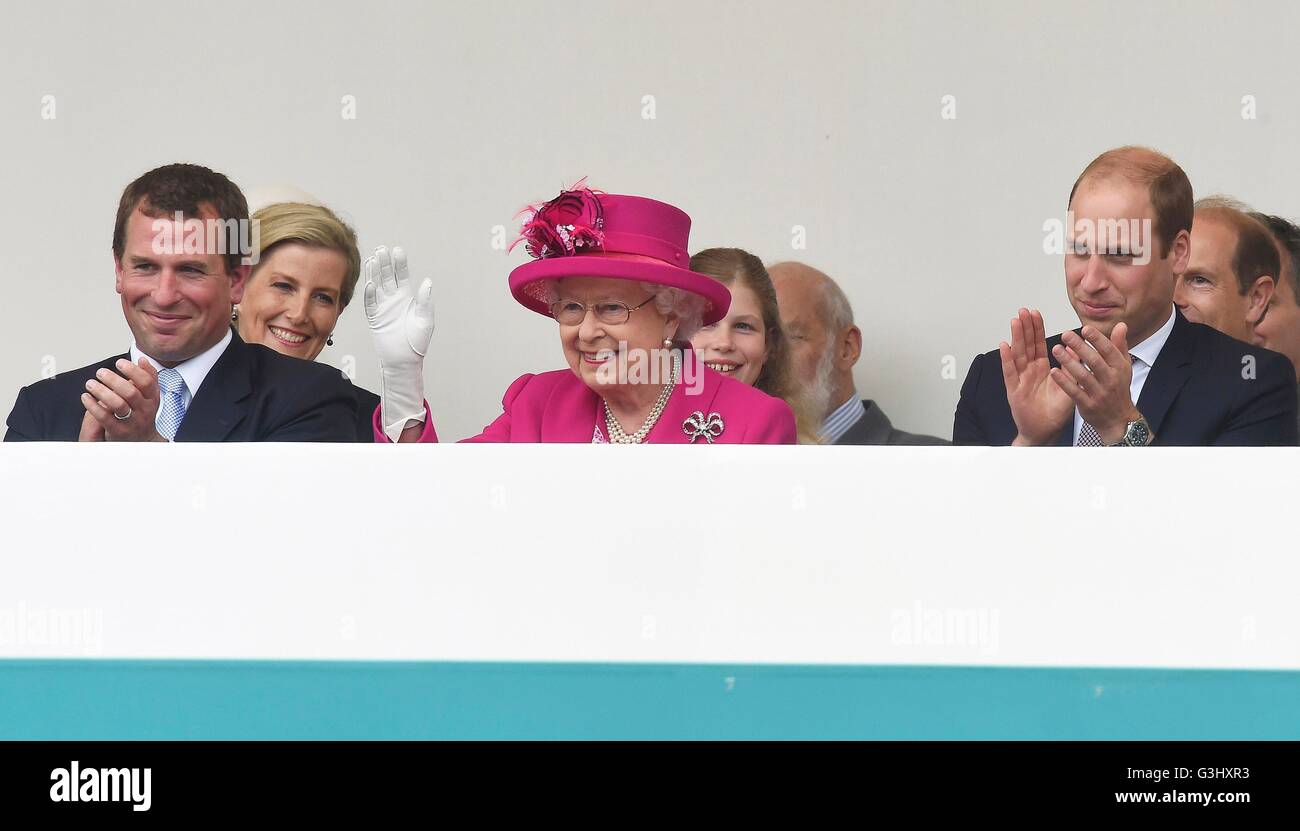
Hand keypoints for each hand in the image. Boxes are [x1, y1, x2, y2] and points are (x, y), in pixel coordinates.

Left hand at [78, 358, 165, 441]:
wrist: (142, 440)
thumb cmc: (142, 414)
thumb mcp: (150, 396)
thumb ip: (148, 378)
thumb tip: (142, 360)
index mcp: (152, 399)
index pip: (147, 382)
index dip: (133, 371)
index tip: (120, 363)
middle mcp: (144, 410)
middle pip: (130, 392)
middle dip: (113, 380)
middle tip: (101, 372)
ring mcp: (132, 421)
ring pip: (118, 404)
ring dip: (102, 391)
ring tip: (90, 383)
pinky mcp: (119, 431)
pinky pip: (104, 417)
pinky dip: (93, 406)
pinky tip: (86, 397)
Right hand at [363, 245, 434, 441]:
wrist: (404, 359)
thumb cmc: (417, 341)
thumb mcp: (425, 319)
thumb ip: (425, 300)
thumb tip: (427, 282)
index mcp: (406, 297)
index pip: (401, 275)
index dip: (399, 263)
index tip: (397, 250)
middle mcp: (393, 299)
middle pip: (387, 276)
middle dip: (384, 263)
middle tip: (381, 250)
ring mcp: (382, 307)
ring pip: (376, 286)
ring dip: (374, 273)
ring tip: (372, 258)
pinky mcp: (374, 318)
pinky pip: (370, 303)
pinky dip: (370, 293)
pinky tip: (371, 282)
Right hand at [999, 308, 1073, 445]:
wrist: (1046, 431)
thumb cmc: (1055, 411)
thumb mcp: (1068, 386)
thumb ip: (1071, 367)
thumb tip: (1075, 348)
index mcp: (1042, 369)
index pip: (1038, 344)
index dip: (1036, 329)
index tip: (1035, 313)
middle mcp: (1029, 371)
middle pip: (1026, 345)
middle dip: (1025, 327)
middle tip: (1023, 311)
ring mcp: (1020, 379)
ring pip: (1017, 354)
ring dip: (1016, 337)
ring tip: (1015, 321)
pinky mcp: (1014, 390)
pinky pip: (1010, 372)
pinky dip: (1006, 359)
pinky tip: (1005, 346)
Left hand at [1051, 322, 1141, 443]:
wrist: (1117, 418)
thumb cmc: (1118, 388)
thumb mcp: (1123, 367)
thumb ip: (1119, 345)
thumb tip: (1121, 325)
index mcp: (1119, 368)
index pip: (1109, 351)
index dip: (1098, 339)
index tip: (1085, 328)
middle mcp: (1111, 380)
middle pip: (1095, 361)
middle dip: (1080, 347)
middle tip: (1065, 334)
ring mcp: (1099, 393)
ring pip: (1083, 376)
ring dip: (1068, 362)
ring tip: (1056, 349)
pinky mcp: (1087, 405)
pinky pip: (1074, 392)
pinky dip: (1064, 382)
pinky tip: (1053, 371)